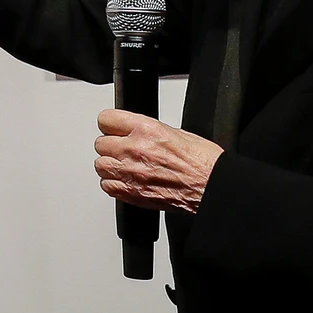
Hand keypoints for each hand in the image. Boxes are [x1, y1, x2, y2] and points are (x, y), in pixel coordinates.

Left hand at [94, 110, 222, 213]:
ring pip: (100, 165)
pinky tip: (125, 180)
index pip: (106, 119)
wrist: (212, 188)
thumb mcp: (178, 132)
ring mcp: (131, 173)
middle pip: (100, 143)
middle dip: (111, 145)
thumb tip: (137, 131)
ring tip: (122, 165)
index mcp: (146, 130)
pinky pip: (107, 186)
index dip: (110, 124)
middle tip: (122, 149)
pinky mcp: (132, 194)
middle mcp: (135, 150)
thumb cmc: (204, 163)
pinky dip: (113, 184)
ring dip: (110, 164)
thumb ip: (149, 130)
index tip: (113, 127)